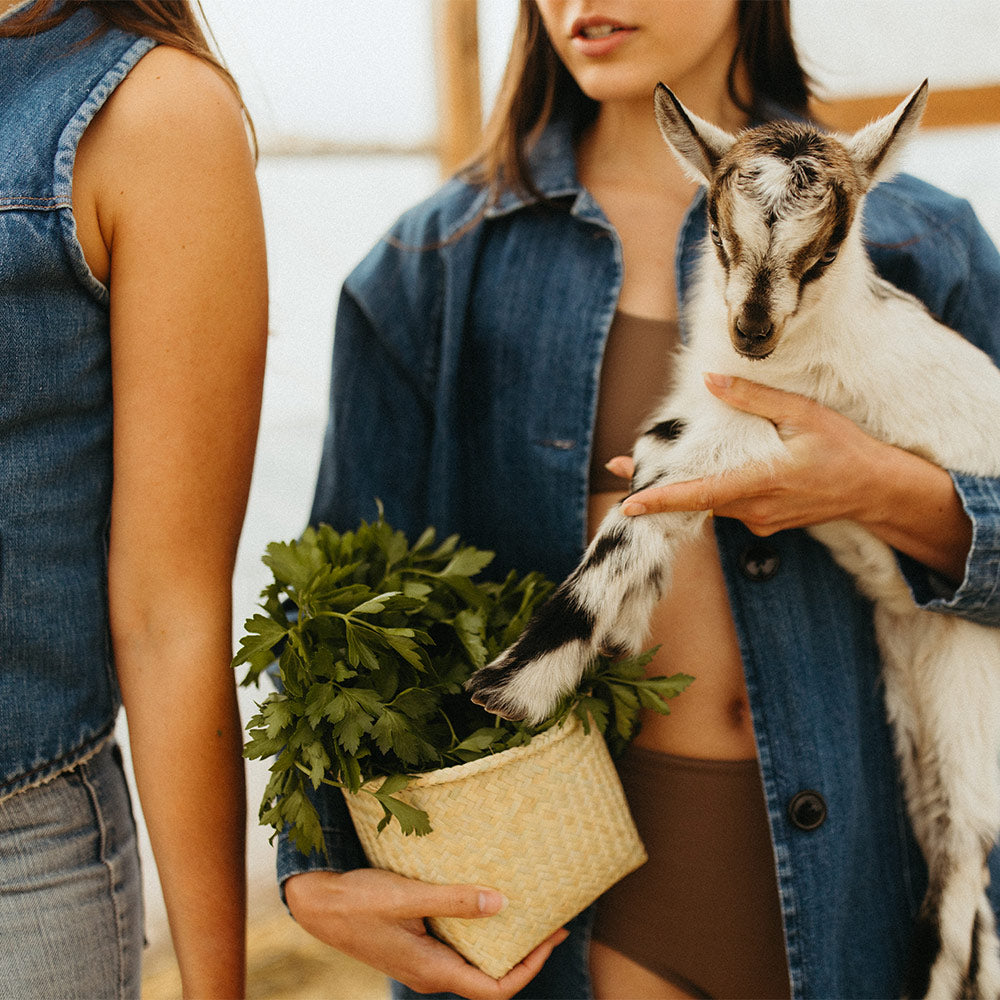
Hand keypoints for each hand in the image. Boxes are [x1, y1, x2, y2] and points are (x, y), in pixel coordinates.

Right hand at [284, 869, 567, 998]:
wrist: (317, 905)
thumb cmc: (359, 900)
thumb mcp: (408, 895)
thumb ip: (454, 900)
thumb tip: (502, 904)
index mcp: (433, 970)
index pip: (495, 989)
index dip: (529, 967)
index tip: (552, 936)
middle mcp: (432, 973)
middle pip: (490, 978)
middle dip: (525, 953)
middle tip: (551, 920)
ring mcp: (424, 962)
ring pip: (474, 963)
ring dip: (503, 941)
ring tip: (527, 909)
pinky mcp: (417, 947)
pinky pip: (458, 948)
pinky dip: (480, 932)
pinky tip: (487, 903)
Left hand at [618, 374, 893, 531]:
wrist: (876, 490)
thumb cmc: (844, 449)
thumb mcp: (803, 414)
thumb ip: (755, 399)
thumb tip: (710, 381)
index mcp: (762, 481)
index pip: (701, 495)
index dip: (663, 500)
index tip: (629, 503)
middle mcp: (755, 508)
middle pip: (694, 500)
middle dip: (655, 485)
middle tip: (617, 466)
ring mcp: (759, 519)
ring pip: (709, 504)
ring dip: (678, 489)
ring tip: (644, 469)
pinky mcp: (764, 522)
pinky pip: (728, 506)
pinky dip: (707, 492)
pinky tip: (698, 473)